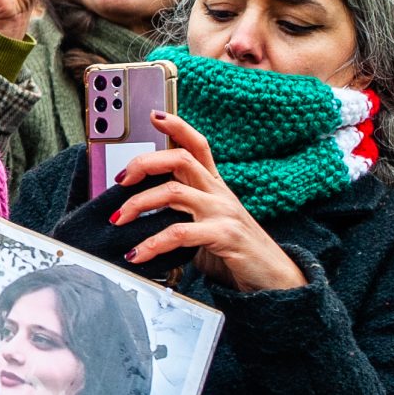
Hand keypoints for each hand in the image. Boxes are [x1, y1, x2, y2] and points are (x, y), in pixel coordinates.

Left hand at [111, 112, 307, 292]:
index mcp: (215, 186)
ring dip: (138, 203)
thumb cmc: (236, 252)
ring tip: (118, 218)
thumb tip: (141, 213)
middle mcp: (219, 193)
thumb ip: (181, 214)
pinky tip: (137, 253)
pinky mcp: (225, 236)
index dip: (177, 126)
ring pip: (174, 192)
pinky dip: (153, 243)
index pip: (198, 145)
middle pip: (181, 158)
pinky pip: (180, 232)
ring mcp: (223, 212)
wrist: (275, 279)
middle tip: (119, 179)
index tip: (154, 115)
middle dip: (144, 163)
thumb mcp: (207, 225)